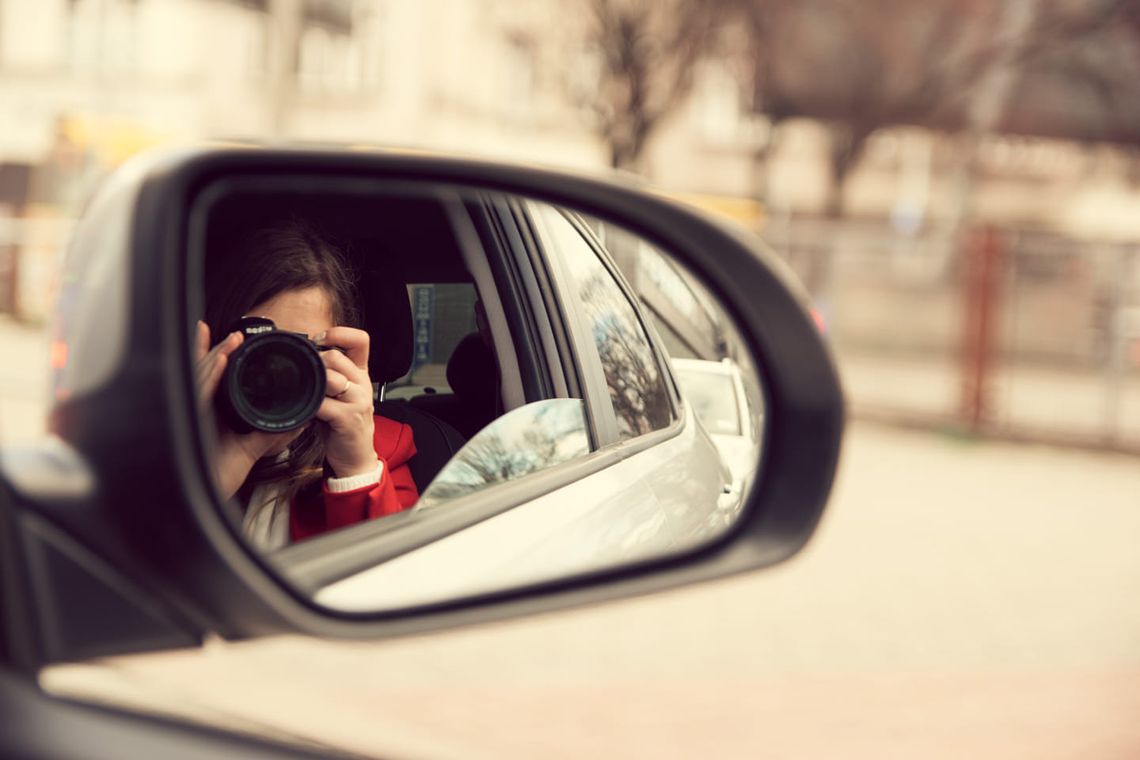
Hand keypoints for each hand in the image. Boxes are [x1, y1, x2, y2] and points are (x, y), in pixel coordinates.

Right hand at [195, 321, 304, 499]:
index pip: (210, 377)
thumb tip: (302, 418)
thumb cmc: (222, 472)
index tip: (234, 339)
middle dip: (218, 349)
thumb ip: (273, 431)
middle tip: (237, 333)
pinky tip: (221, 360)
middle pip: (203, 371)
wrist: (207, 496)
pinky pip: (200, 393)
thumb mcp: (253, 447)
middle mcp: (193, 409)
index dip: (217, 356)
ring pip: (201, 376)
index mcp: (207, 411)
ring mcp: (188, 413)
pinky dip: (210, 374)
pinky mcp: (189, 421)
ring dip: (217, 354)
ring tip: (234, 339)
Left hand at [314, 326, 377, 478]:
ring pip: (331, 378)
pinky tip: (308, 412)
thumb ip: (328, 375)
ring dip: (313, 385)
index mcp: (362, 373)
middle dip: (316, 364)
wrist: (356, 456)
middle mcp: (363, 384)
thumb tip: (303, 357)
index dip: (339, 333)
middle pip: (337, 357)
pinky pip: (324, 404)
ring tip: (309, 396)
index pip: (361, 340)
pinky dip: (310, 407)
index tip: (320, 341)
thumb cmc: (342, 423)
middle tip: (308, 377)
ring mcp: (358, 401)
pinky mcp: (348, 419)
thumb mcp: (340, 394)